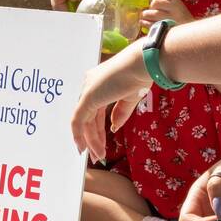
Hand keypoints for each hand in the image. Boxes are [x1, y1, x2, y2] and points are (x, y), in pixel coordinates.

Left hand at [71, 39, 154, 160]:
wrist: (142, 65)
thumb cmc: (140, 75)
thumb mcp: (130, 98)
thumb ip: (120, 113)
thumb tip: (114, 128)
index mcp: (99, 83)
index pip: (94, 111)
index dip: (96, 129)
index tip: (101, 143)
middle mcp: (90, 85)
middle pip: (88, 118)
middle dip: (93, 138)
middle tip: (97, 154)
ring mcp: (87, 91)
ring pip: (84, 122)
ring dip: (91, 140)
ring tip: (98, 155)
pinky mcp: (87, 97)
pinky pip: (78, 120)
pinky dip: (79, 135)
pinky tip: (84, 148)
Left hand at [142, 0, 192, 26]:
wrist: (192, 35)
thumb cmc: (182, 20)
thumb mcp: (178, 7)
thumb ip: (167, 0)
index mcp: (176, 2)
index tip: (154, 4)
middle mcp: (174, 9)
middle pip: (154, 3)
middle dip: (150, 7)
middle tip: (150, 12)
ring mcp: (170, 20)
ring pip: (152, 13)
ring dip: (146, 15)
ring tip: (145, 17)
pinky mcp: (165, 29)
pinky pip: (150, 24)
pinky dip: (145, 23)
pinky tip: (144, 22)